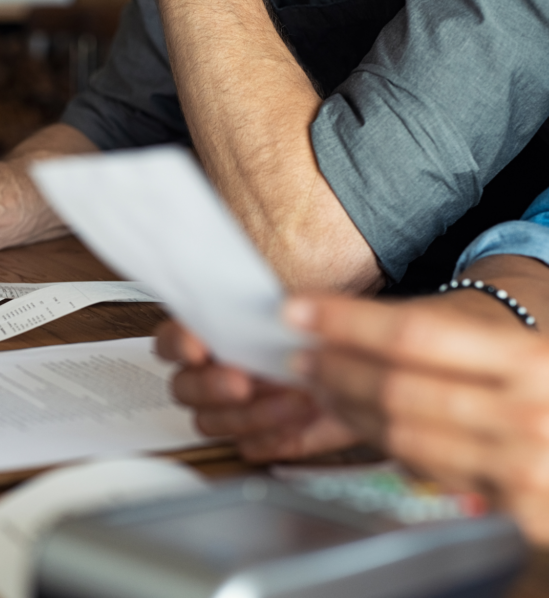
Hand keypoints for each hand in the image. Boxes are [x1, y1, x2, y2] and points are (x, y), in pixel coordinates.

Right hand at [155, 320, 359, 461]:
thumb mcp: (305, 310)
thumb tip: (275, 311)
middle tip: (242, 382)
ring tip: (293, 399)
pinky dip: (272, 437)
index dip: (179, 345)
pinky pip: (247, 447)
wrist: (362, 370)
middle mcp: (213, 375)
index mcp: (211, 336)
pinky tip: (298, 422)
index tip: (198, 348)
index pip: (171, 341)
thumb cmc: (324, 336)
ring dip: (250, 414)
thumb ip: (280, 309)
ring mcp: (231, 410)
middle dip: (211, 387)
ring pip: (211, 422)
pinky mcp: (258, 438)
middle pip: (183, 389)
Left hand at [287, 295, 548, 543]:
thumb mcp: (503, 335)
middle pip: (398, 390)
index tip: (298, 312)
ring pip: (401, 436)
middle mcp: (529, 414)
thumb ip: (432, 330)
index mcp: (528, 359)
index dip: (346, 322)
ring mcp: (523, 467)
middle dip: (336, 371)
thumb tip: (339, 325)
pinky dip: (384, 444)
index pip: (414, 335)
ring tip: (322, 389)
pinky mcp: (513, 510)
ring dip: (347, 410)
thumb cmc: (536, 370)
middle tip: (302, 357)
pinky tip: (364, 423)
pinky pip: (424, 473)